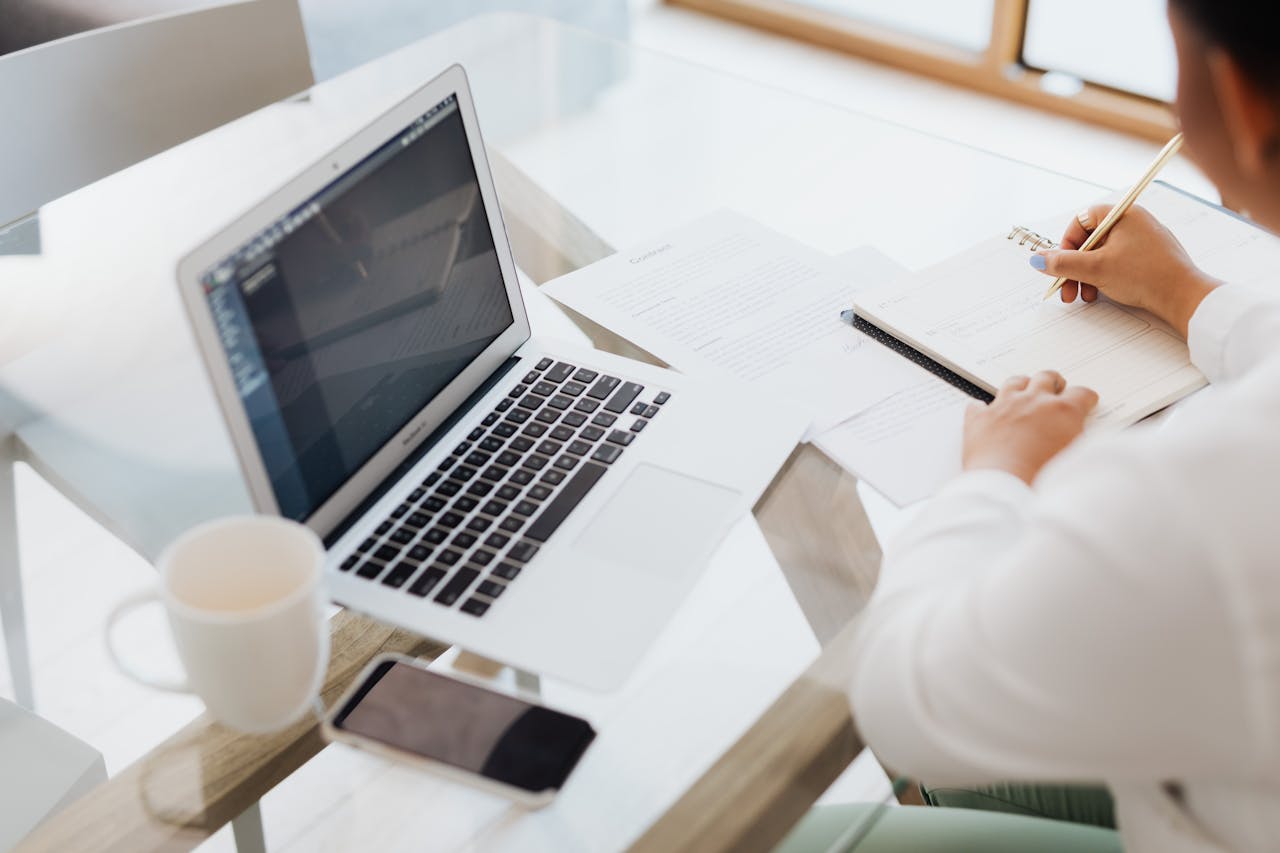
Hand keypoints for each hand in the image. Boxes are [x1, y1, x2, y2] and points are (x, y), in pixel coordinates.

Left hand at [963, 372, 1098, 484]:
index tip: (1085, 400)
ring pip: (1014, 382)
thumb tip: (1077, 432)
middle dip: (1054, 382)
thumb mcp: (1076, 457)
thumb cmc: (1043, 477)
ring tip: (1024, 390)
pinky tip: (984, 411)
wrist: (1004, 485)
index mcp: (1061, 411)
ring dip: (1022, 385)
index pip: (1081, 393)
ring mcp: (1004, 406)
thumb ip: (1077, 437)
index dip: (1085, 397)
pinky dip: (982, 408)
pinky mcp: (979, 418)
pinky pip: (978, 405)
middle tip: (1056, 387)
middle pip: (1046, 378)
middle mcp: (1032, 401)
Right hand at [1033, 204, 1218, 336]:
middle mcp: (1134, 223)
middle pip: (1090, 241)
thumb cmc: (1147, 275)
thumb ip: (1063, 263)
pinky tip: (1102, 294)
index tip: (1061, 263)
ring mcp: (1143, 241)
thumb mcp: (1095, 269)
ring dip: (1087, 276)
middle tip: (1067, 287)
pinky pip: (1117, 263)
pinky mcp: (1149, 258)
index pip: (1082, 221)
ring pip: (1102, 254)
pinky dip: (1104, 278)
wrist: (1184, 296)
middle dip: (1075, 267)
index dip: (1066, 243)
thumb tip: (1039, 259)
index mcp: (1123, 215)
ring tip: (1085, 296)